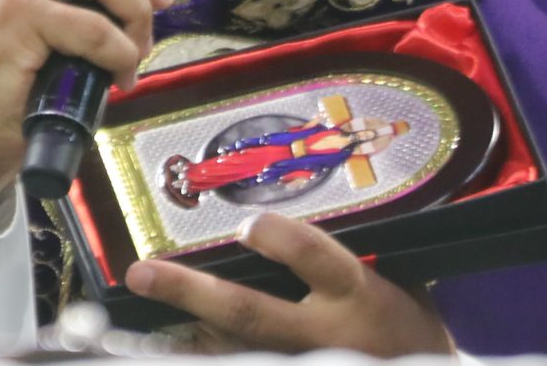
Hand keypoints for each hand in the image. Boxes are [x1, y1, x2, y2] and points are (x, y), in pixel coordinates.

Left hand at [125, 213, 452, 356]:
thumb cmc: (408, 327)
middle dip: (193, 292)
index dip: (284, 242)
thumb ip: (350, 246)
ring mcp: (302, 362)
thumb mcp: (397, 280)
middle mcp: (323, 335)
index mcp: (359, 297)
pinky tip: (163, 346)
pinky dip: (201, 355)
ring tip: (138, 309)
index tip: (251, 223)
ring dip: (182, 332)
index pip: (319, 262)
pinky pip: (237, 364)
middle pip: (250, 314)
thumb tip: (296, 196)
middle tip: (144, 274)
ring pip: (233, 350)